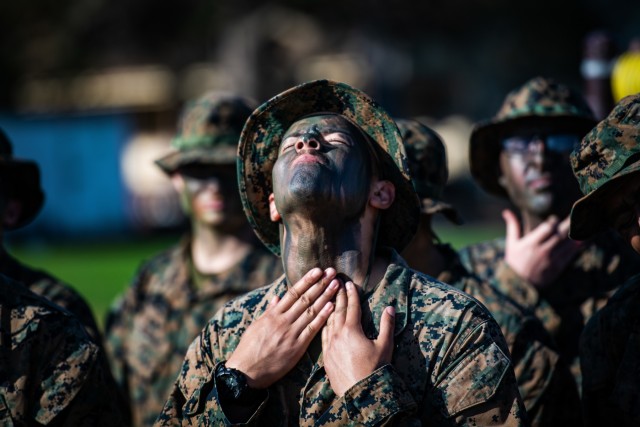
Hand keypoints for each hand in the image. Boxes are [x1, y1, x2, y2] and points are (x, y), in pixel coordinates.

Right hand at [226, 267, 339, 387]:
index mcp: (273, 314)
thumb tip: (277, 297)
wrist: (246, 372)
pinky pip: (312, 329)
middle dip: (320, 284)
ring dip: (325, 297)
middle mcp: (283, 321)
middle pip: (305, 299)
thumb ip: (269, 311)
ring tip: (336, 285)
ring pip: (311, 311)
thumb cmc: (249, 349)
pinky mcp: (297, 347)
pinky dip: (322, 317)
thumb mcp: (256, 326)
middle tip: (332, 272)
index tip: (317, 270)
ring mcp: (291, 333)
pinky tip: (331, 307)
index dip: (307, 280)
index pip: (293, 293)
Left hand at [321, 281, 394, 396]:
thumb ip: (387, 325)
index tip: (349, 283)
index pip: (352, 307)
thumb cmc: (375, 370)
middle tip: (335, 284)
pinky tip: (324, 323)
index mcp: (352, 330)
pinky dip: (324, 326)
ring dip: (329, 309)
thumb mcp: (385, 346)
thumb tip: (390, 308)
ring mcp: (329, 346)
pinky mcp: (325, 357)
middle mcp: (337, 335)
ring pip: (327, 322)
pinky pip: (322, 336)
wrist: (361, 394)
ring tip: (329, 299)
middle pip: (337, 311)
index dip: (351, 294)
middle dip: (338, 296)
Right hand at [503, 209, 581, 288]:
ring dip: (576, 234)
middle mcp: (543, 251)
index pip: (547, 228)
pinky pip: (570, 254)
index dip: (553, 221)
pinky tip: (582, 239)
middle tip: (575, 215)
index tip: (554, 218)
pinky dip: (577, 246)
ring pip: (568, 244)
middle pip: (561, 234)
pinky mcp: (558, 267)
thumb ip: (512, 226)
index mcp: (531, 243)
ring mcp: (552, 259)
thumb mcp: (511, 244)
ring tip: (582, 224)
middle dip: (569, 223)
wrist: (519, 285)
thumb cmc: (514, 262)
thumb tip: (506, 212)